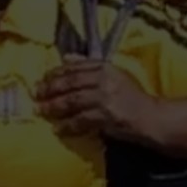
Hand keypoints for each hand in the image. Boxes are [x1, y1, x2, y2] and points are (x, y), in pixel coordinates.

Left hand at [36, 55, 155, 139]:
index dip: (55, 73)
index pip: (74, 67)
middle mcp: (104, 80)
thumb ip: (88, 65)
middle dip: (50, 89)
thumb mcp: (112, 74)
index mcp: (105, 67)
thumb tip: (65, 57)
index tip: (41, 79)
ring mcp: (105, 98)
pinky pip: (81, 120)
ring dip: (53, 106)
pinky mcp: (107, 116)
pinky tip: (57, 129)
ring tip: (41, 110)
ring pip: (72, 101)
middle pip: (70, 82)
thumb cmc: (131, 96)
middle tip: (35, 94)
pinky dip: (67, 125)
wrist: (151, 117)